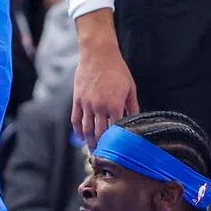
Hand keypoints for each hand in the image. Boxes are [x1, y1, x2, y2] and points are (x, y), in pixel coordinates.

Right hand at [71, 14, 138, 148]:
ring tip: (93, 151)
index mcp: (115, 105)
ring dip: (89, 142)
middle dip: (102, 147)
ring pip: (86, 129)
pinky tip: (81, 137)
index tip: (117, 153)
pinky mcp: (77, 99)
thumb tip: (135, 122)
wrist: (98, 53)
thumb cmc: (117, 69)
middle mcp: (99, 107)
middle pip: (99, 134)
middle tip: (104, 157)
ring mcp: (86, 104)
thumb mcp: (130, 88)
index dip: (116, 143)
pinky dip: (78, 131)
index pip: (115, 131)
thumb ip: (133, 107)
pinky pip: (76, 119)